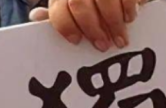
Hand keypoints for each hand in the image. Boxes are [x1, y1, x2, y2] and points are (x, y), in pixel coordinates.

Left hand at [30, 0, 147, 51]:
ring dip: (114, 23)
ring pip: (105, 0)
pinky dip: (128, 9)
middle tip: (103, 46)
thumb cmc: (87, 1)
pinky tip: (129, 18)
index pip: (59, 9)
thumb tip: (36, 16)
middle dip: (92, 28)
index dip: (66, 26)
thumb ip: (58, 13)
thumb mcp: (67, 3)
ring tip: (120, 40)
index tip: (76, 41)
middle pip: (79, 4)